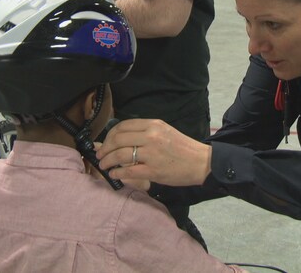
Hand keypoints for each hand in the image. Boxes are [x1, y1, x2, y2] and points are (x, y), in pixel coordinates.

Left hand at [96, 119, 211, 186]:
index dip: (109, 135)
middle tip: (100, 155)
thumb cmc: (183, 148)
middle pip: (117, 140)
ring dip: (107, 161)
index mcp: (153, 125)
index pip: (123, 126)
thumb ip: (146, 132)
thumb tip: (123, 138)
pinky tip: (114, 175)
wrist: (201, 162)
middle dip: (104, 148)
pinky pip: (128, 171)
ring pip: (119, 155)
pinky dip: (117, 173)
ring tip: (104, 166)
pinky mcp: (153, 170)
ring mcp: (151, 154)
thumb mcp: (165, 131)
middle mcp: (151, 136)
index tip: (105, 142)